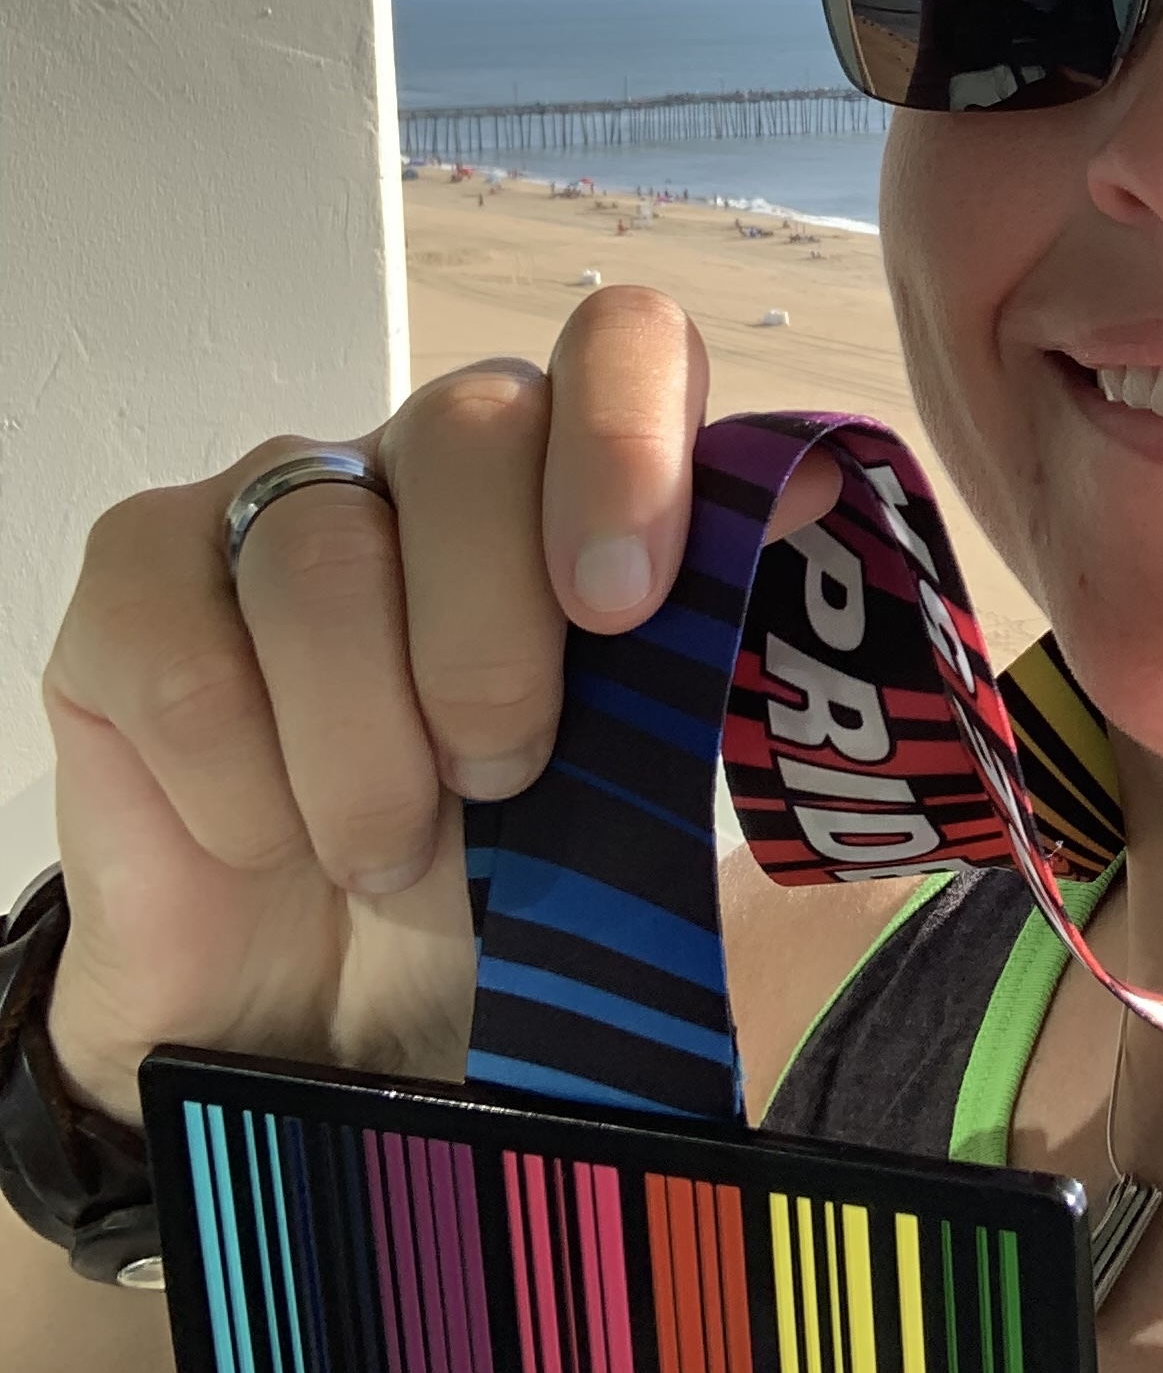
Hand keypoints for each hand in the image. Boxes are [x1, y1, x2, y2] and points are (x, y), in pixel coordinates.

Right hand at [38, 289, 839, 1123]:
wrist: (328, 1030)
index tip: (622, 604)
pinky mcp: (135, 585)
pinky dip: (246, 786)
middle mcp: (422, 461)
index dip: (629, 440)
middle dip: (496, 639)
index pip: (619, 342)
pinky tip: (270, 841)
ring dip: (370, 752)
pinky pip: (186, 654)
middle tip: (505, 781)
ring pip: (321, 553)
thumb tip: (817, 482)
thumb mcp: (646, 792)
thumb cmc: (503, 890)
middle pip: (468, 427)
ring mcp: (266, 507)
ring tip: (389, 851)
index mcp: (570, 482)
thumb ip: (725, 643)